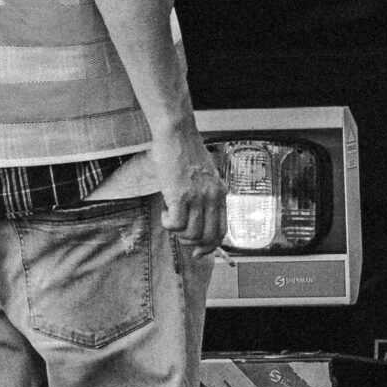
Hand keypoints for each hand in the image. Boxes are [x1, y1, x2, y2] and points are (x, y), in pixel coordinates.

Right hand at [153, 120, 224, 257]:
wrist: (177, 134)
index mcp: (220, 193)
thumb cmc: (186, 151)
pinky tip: (164, 210)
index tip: (198, 251)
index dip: (210, 247)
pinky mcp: (180, 194)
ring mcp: (197, 197)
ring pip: (190, 233)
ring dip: (177, 231)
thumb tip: (199, 215)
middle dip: (191, 243)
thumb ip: (207, 193)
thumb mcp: (206, 174)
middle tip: (179, 233)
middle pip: (207, 237)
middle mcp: (212, 197)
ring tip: (170, 216)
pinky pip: (175, 224)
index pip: (221, 231)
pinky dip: (167, 223)